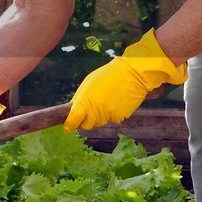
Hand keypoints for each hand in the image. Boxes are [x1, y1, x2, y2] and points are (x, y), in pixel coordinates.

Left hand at [64, 29, 186, 131]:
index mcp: (86, 101)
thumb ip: (80, 98)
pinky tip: (116, 101)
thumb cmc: (108, 75)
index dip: (69, 125)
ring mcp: (108, 115)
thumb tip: (73, 111)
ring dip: (99, 116)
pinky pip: (112, 120)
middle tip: (90, 109)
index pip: (73, 120)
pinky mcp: (120, 118)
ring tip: (106, 99)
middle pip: (86, 125)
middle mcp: (96, 111)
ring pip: (100, 122)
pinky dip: (112, 114)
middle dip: (85, 120)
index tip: (67, 127)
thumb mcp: (89, 82)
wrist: (133, 74)